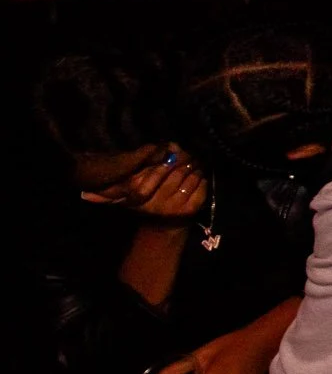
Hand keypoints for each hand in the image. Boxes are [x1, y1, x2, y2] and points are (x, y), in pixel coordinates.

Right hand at [84, 144, 207, 219]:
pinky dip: (202, 179)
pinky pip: (201, 188)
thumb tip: (86, 191)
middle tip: (186, 150)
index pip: (149, 177)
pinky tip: (200, 174)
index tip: (168, 148)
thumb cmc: (146, 202)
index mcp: (138, 197)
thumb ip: (114, 186)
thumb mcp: (126, 196)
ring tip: (195, 159)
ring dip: (194, 167)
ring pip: (189, 178)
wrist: (163, 226)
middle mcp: (156, 204)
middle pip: (173, 173)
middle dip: (182, 159)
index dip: (160, 162)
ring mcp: (175, 207)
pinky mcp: (192, 210)